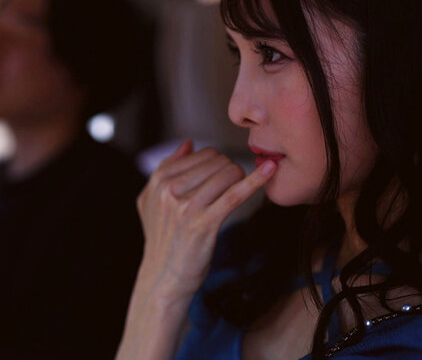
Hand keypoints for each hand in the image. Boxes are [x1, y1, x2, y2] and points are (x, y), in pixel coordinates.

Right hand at [117, 140, 275, 358]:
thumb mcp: (152, 201)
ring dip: (240, 180)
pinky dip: (256, 180)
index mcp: (159, 180)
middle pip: (218, 161)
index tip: (222, 179)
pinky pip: (236, 193)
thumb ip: (168, 168)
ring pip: (228, 173)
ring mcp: (187, 206)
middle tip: (229, 191)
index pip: (203, 154)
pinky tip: (270, 170)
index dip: (218, 165)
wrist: (163, 279)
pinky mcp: (205, 223)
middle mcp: (170, 190)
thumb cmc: (162, 239)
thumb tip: (189, 142)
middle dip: (230, 172)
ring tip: (234, 195)